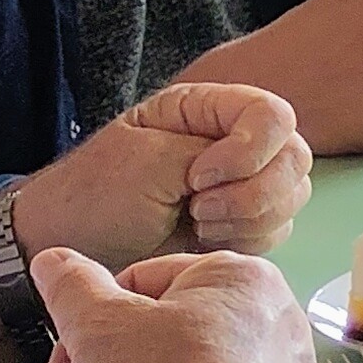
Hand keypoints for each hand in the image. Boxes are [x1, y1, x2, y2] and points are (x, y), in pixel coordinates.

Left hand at [14, 82, 309, 266]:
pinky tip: (203, 242)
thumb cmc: (94, 199)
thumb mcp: (147, 162)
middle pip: (294, 157)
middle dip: (252, 192)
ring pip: (292, 197)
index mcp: (205, 110)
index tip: (200, 179)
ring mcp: (240, 183)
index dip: (251, 152)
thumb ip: (210, 153)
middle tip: (198, 210)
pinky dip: (247, 241)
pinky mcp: (241, 224)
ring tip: (196, 225)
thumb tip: (255, 170)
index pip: (274, 116)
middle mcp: (232, 141)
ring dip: (249, 220)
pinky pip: (277, 231)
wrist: (68, 252)